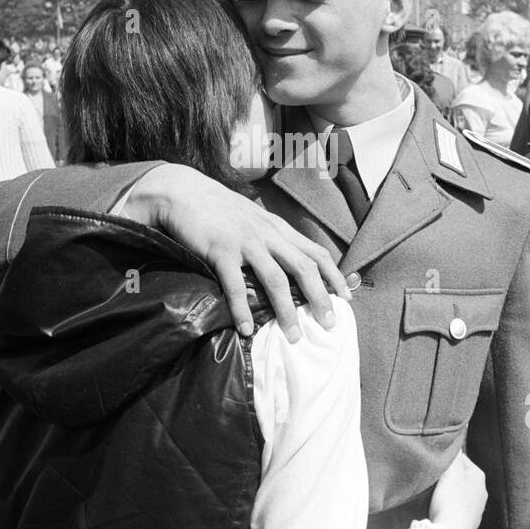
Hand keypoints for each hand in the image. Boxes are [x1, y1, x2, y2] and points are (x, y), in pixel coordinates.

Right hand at [127, 164, 350, 339]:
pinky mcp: (220, 250)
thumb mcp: (254, 219)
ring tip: (293, 337)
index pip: (317, 253)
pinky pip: (235, 285)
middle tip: (329, 325)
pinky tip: (246, 330)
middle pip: (304, 268)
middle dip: (320, 299)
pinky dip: (242, 310)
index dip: (334, 277)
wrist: (183, 191)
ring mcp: (245, 241)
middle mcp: (268, 234)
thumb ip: (272, 237)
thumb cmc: (219, 209)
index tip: (346, 300)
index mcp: (278, 228)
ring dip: (287, 312)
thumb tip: (289, 263)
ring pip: (275, 280)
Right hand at [429, 450, 486, 528]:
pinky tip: (438, 508)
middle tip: (432, 476)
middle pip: (460, 476)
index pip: (461, 458)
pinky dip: (448, 506)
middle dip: (447, 475)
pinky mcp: (467, 524)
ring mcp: (476, 510)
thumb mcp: (451, 470)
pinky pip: (455, 509)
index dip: (446, 457)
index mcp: (479, 477)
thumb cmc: (451, 499)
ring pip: (458, 493)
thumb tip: (454, 441)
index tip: (434, 461)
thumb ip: (452, 453)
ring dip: (447, 492)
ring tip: (433, 493)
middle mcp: (482, 493)